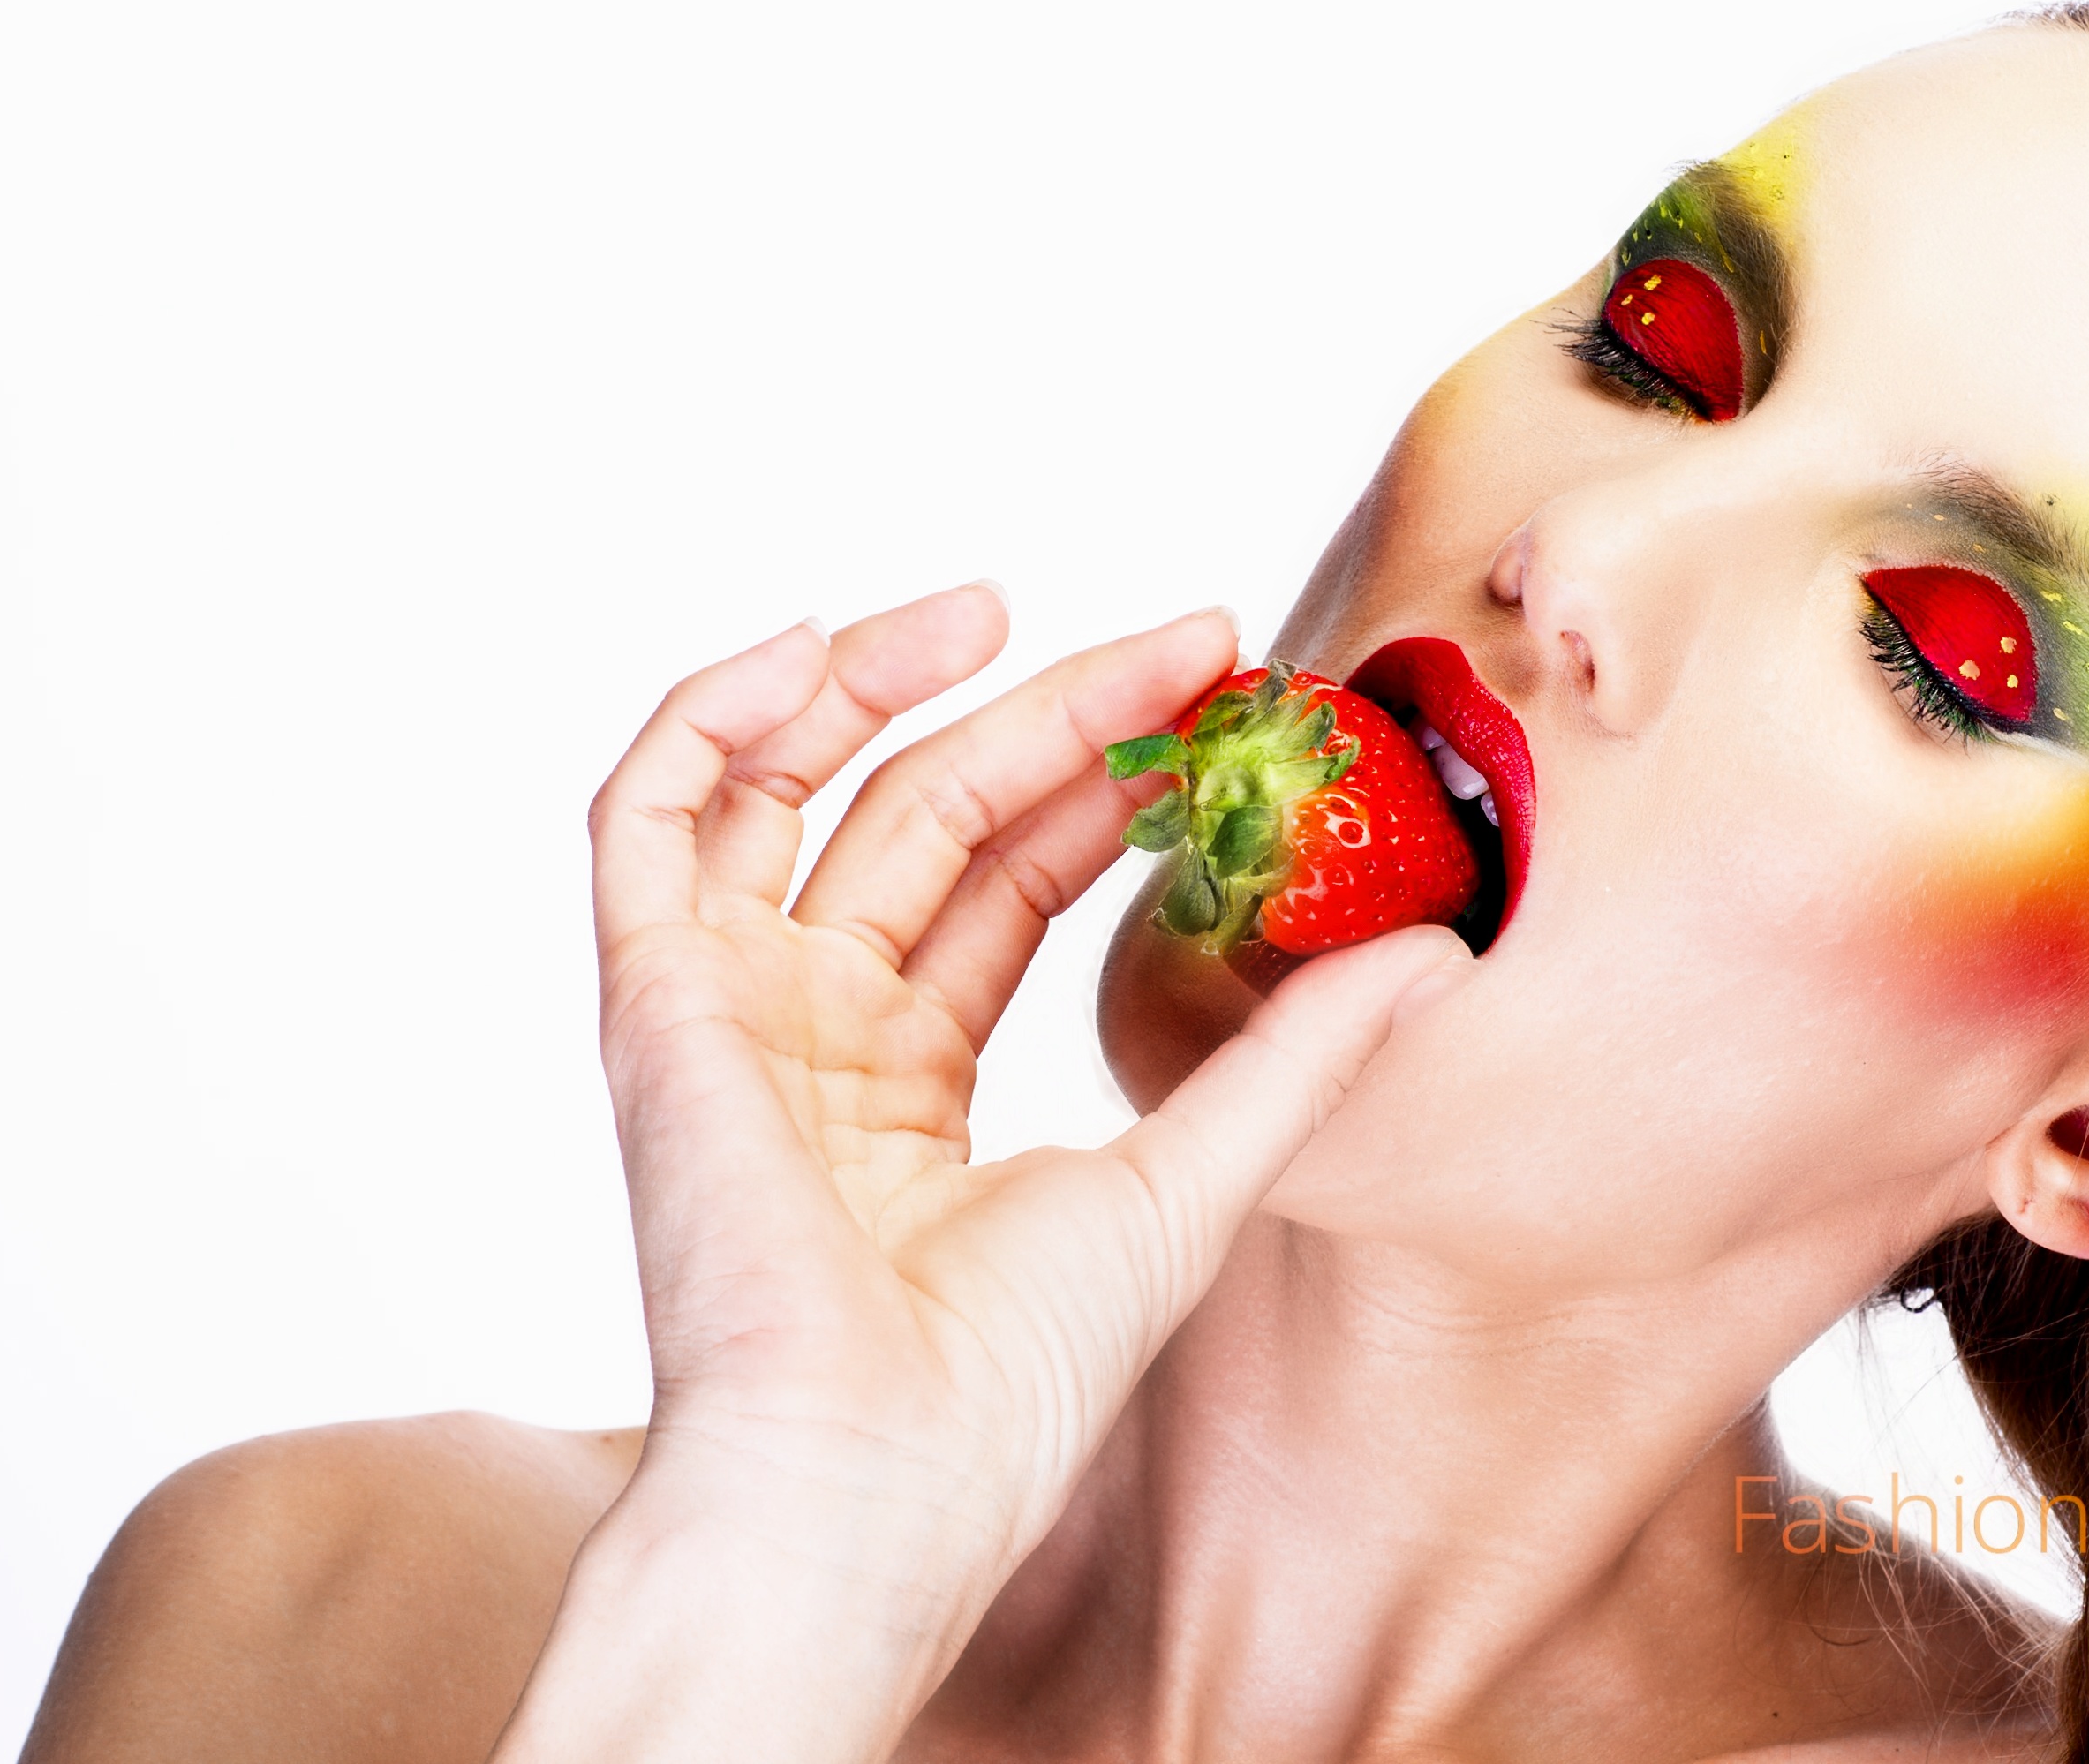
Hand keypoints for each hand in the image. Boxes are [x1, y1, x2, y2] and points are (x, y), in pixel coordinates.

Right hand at [497, 588, 1469, 1761]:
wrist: (878, 1481)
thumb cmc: (1013, 1378)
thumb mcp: (1191, 1178)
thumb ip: (1300, 1054)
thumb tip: (1442, 949)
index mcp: (910, 1074)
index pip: (1007, 877)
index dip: (1104, 776)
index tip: (1218, 694)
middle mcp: (812, 1027)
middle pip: (924, 814)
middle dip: (1050, 712)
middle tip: (1188, 640)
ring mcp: (729, 1008)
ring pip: (783, 789)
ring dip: (875, 680)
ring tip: (1002, 607)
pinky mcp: (657, 998)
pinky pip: (645, 819)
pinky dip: (708, 719)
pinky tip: (813, 648)